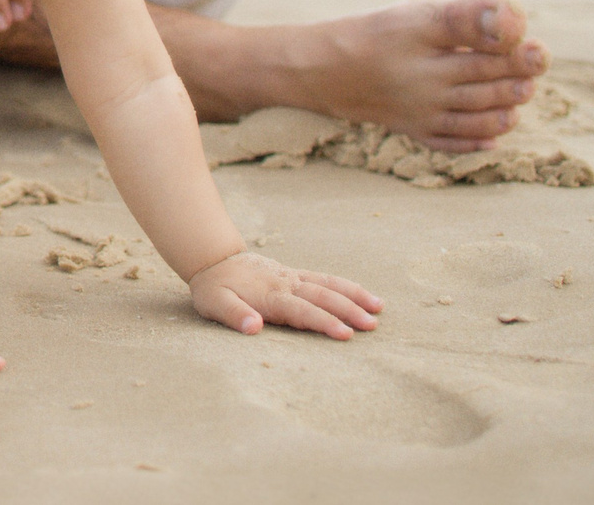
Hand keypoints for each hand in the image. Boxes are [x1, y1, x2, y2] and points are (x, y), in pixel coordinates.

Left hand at [189, 251, 382, 339]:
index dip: (323, 322)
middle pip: (322, 297)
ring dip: (353, 296)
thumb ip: (233, 315)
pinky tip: (366, 295)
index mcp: (270, 296)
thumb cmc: (214, 288)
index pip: (301, 311)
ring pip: (328, 285)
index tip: (345, 334)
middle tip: (372, 325)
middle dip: (348, 311)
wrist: (214, 260)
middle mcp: (286, 284)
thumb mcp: (214, 303)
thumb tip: (252, 327)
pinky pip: (325, 279)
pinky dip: (346, 286)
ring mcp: (293, 278)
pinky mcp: (296, 275)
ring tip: (379, 308)